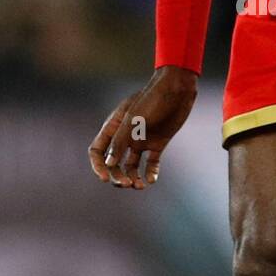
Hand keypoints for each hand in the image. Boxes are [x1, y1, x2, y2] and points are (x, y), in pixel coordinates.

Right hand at [88, 65, 197, 189]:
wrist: (178, 89)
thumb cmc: (153, 99)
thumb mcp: (134, 120)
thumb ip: (120, 142)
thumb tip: (108, 164)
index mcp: (114, 127)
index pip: (98, 151)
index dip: (98, 166)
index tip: (105, 178)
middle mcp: (126, 135)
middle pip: (114, 163)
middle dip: (118, 175)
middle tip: (127, 183)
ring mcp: (141, 140)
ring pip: (131, 166)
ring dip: (133, 177)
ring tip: (140, 185)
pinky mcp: (158, 143)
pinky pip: (150, 163)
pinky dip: (150, 173)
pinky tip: (151, 179)